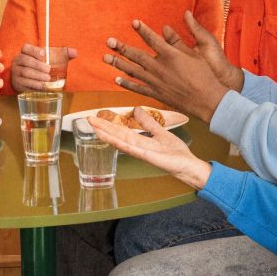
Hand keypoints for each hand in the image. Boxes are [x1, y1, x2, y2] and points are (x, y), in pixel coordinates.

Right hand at [11, 44, 76, 91]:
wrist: (25, 80)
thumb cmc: (39, 67)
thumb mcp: (48, 59)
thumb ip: (62, 54)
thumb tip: (75, 53)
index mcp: (24, 52)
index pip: (26, 48)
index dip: (34, 50)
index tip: (44, 54)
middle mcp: (18, 61)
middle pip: (26, 61)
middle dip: (38, 65)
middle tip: (48, 70)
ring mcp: (16, 73)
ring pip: (25, 73)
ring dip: (37, 76)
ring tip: (47, 79)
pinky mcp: (17, 84)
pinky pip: (25, 84)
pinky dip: (35, 86)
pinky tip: (43, 87)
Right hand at [87, 108, 210, 188]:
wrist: (187, 165)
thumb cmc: (176, 152)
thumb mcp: (160, 132)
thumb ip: (148, 122)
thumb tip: (137, 110)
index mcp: (141, 141)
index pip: (122, 131)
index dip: (110, 124)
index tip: (98, 117)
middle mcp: (139, 147)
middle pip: (118, 135)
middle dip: (104, 128)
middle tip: (89, 119)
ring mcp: (142, 152)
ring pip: (122, 142)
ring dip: (108, 135)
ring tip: (95, 128)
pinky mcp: (149, 157)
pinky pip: (133, 149)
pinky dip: (122, 144)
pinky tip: (113, 140)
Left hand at [104, 13, 241, 120]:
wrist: (207, 100)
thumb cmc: (205, 75)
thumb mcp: (194, 54)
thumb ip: (178, 41)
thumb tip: (165, 28)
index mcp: (170, 55)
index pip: (152, 39)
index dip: (142, 30)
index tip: (132, 22)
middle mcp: (160, 68)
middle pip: (136, 55)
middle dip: (121, 47)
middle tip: (108, 41)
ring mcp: (156, 82)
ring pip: (133, 71)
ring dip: (118, 64)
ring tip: (106, 58)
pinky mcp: (157, 93)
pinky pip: (138, 88)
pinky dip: (127, 83)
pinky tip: (116, 79)